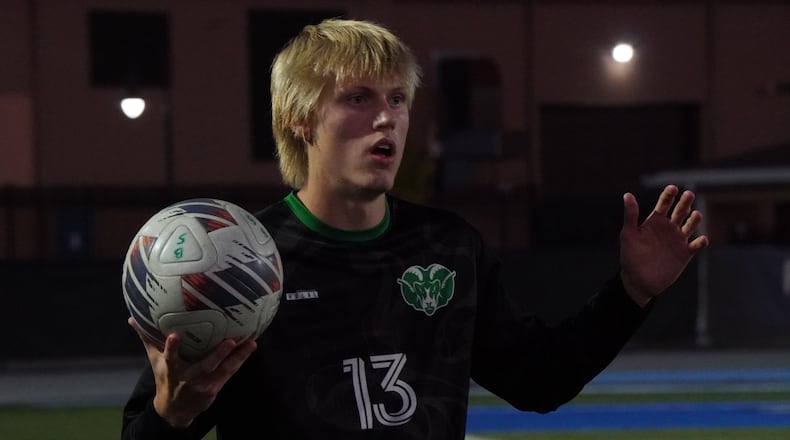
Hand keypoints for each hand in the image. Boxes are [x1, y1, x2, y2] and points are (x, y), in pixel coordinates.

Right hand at [128, 318, 256, 427]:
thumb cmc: (166, 378)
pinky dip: (240, 359)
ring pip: (222, 369)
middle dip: (216, 354)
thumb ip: (147, 338)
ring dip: (236, 356)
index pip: (169, 356)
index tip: (174, 335)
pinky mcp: (215, 387)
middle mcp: (188, 377)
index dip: (172, 347)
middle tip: (228, 341)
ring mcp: (203, 383)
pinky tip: (251, 347)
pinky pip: (229, 372)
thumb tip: (132, 319)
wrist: (175, 410)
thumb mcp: (155, 360)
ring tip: (249, 342)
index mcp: (172, 369)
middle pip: (204, 365)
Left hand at [619, 185, 708, 306]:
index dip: (668, 195)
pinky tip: (701, 239)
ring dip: (694, 220)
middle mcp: (668, 228)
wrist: (638, 281)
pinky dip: (700, 242)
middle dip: (685, 202)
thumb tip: (627, 194)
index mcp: (655, 221)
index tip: (673, 188)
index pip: (664, 204)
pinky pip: (696, 245)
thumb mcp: (629, 234)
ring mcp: (678, 240)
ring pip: (690, 226)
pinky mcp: (685, 253)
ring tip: (696, 214)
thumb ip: (631, 215)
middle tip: (689, 194)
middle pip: (680, 211)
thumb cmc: (630, 256)